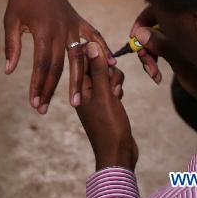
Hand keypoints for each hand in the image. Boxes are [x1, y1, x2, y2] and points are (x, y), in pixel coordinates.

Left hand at [4, 0, 112, 112]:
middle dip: (51, 90)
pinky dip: (104, 49)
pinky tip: (112, 65)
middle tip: (45, 110)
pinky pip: (94, 36)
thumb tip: (9, 71)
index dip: (39, 86)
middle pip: (59, 67)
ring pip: (79, 58)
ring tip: (78, 102)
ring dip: (78, 81)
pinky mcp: (79, 20)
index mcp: (43, 30)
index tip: (34, 103)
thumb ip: (12, 46)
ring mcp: (73, 24)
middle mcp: (61, 29)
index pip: (42, 65)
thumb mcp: (10, 20)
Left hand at [76, 41, 137, 170]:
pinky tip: (119, 100)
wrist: (118, 154)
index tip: (109, 62)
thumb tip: (90, 43)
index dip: (97, 54)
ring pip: (107, 73)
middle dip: (108, 71)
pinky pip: (112, 84)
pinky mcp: (106, 100)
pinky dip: (117, 89)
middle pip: (97, 63)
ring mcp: (96, 94)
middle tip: (112, 87)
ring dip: (115, 80)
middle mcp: (84, 87)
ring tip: (116, 96)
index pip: (83, 56)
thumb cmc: (109, 125)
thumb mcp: (104, 94)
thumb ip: (97, 69)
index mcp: (78, 84)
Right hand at [129, 20, 196, 116]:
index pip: (155, 10)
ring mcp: (185, 37)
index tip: (134, 40)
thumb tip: (139, 33)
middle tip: (146, 64)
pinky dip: (157, 61)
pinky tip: (158, 76)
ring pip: (157, 39)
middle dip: (145, 44)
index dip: (141, 23)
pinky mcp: (185, 51)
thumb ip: (161, 43)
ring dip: (150, 55)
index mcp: (183, 18)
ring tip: (153, 74)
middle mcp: (183, 24)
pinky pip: (164, 50)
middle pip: (153, 24)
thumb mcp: (183, 58)